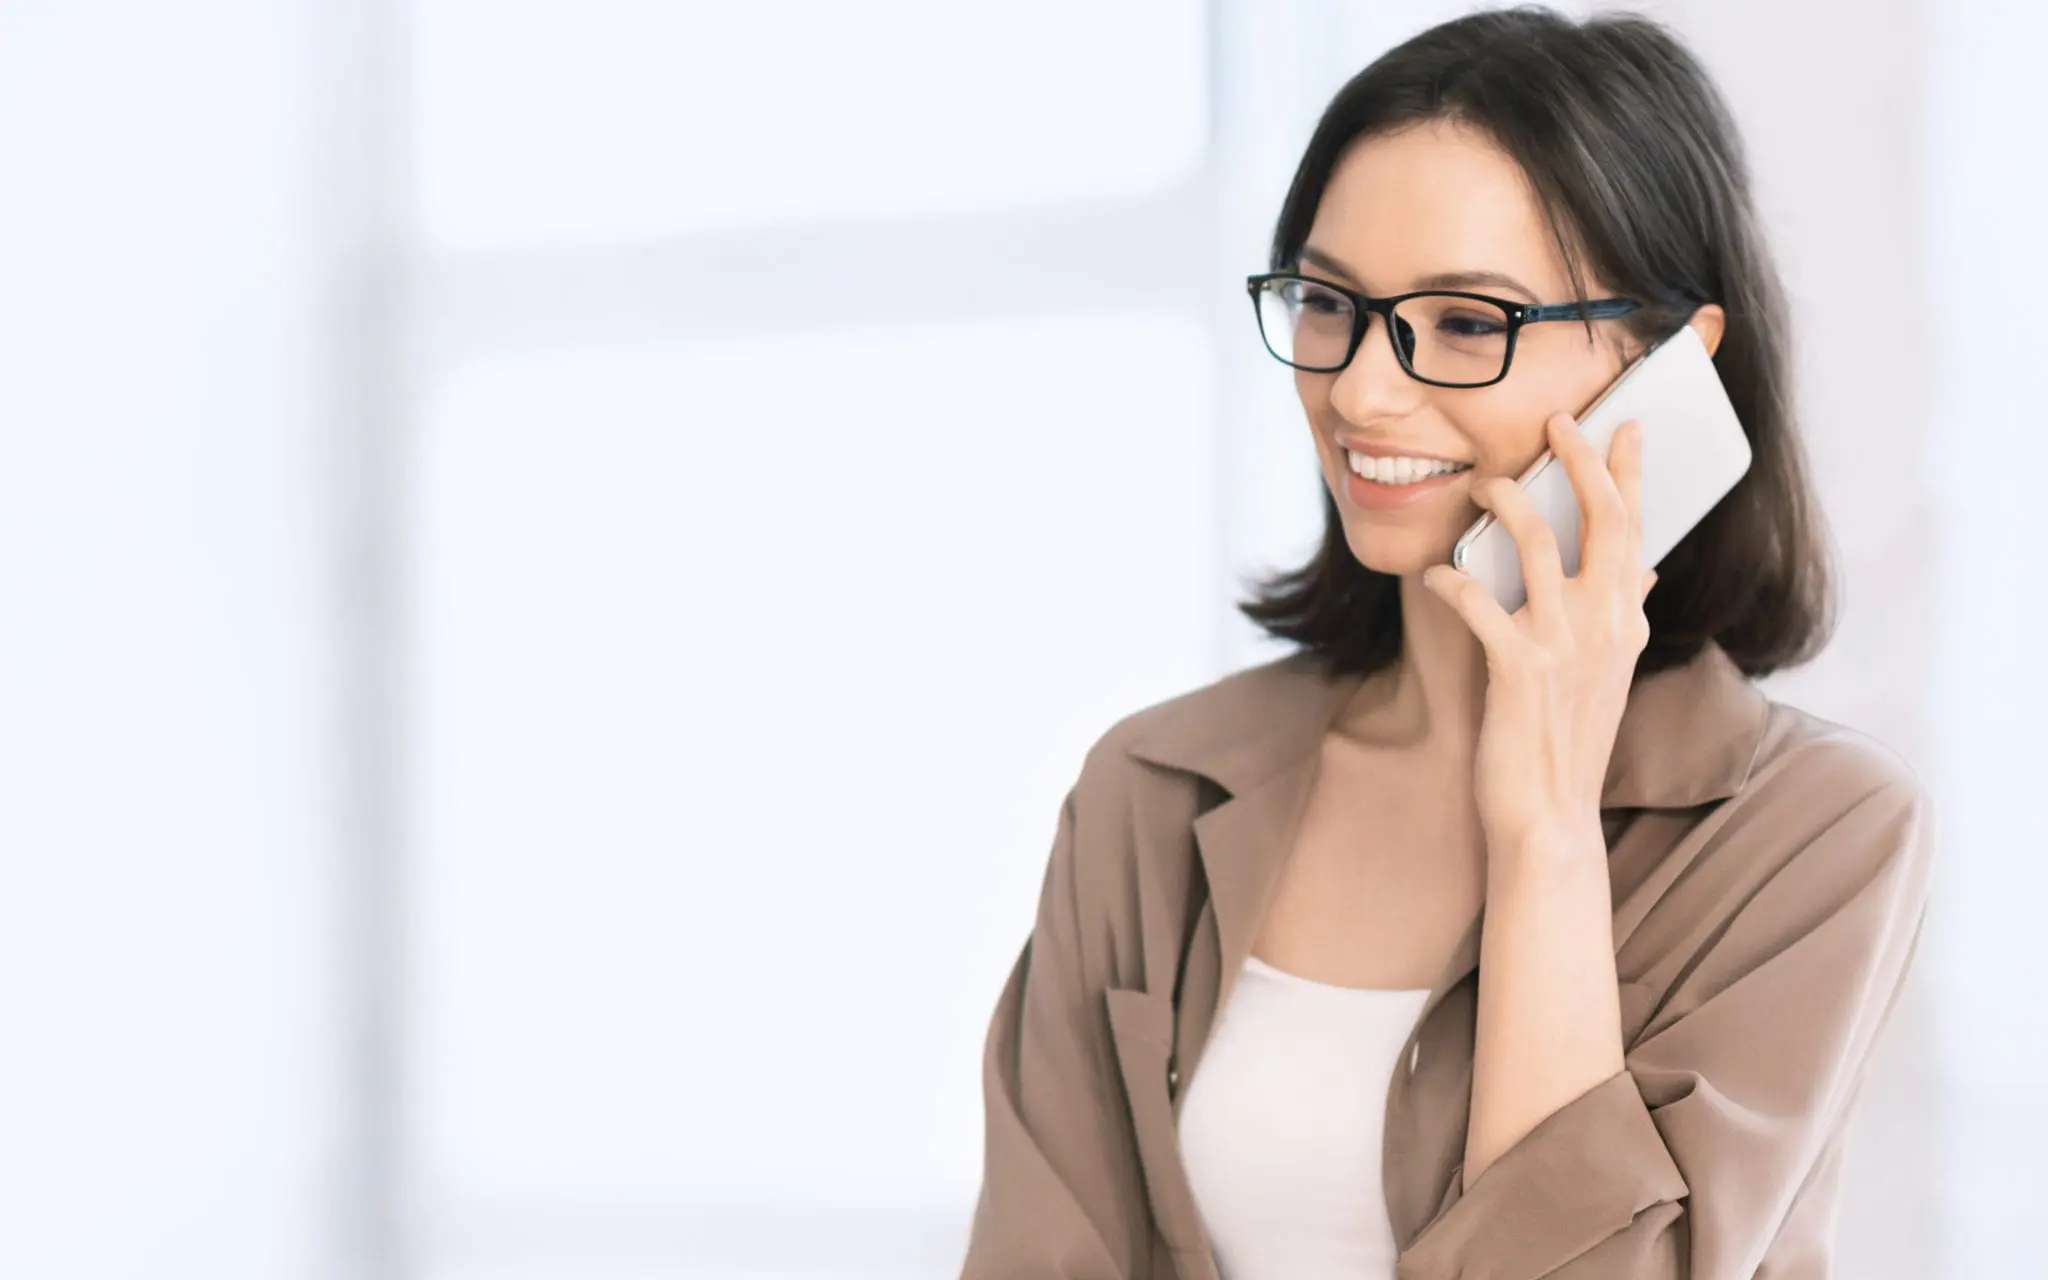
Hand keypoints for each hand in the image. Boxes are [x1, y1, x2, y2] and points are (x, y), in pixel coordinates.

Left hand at [1422, 411, 1656, 859]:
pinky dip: (1453, 582)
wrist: (1550, 818)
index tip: (1624, 423)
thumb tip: (1642, 568)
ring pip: (1539, 547)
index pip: (1636, 527)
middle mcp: (1604, 626)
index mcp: (1624, 622)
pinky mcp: (1518, 670)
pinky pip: (1481, 606)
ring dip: (1508, 503)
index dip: (1628, 471)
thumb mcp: (1608, 672)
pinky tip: (1433, 574)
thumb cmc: (1567, 741)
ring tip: (1483, 481)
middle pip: (1602, 519)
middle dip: (1580, 460)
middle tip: (1557, 419)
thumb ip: (1622, 615)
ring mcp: (1563, 647)